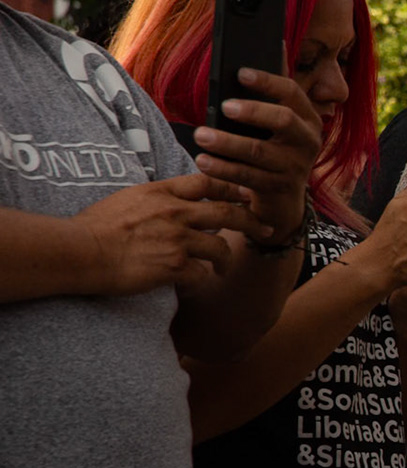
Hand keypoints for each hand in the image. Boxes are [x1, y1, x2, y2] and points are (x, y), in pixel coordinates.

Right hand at [70, 172, 272, 293]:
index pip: (207, 182)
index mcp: (161, 192)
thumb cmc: (95, 227)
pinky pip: (202, 274)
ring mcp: (177, 239)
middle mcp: (175, 212)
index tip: (245, 194)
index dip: (231, 188)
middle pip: (227, 212)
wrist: (80, 251)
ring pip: (220, 247)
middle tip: (265, 229)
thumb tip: (171, 199)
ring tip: (223, 267)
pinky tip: (196, 284)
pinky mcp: (175, 265)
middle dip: (251, 221)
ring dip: (225, 259)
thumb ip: (154, 198)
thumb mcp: (127, 199)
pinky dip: (201, 281)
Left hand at [189, 61, 323, 240]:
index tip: (240, 73)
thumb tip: (277, 42)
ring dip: (228, 143)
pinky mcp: (279, 189)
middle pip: (284, 121)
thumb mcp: (281, 119)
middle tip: (225, 106)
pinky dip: (224, 169)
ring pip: (260, 153)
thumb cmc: (276, 150)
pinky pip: (249, 178)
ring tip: (200, 135)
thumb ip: (277, 87)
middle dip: (254, 111)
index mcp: (307, 118)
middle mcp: (307, 141)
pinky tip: (204, 161)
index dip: (267, 81)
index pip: (292, 93)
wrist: (282, 200)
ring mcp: (295, 167)